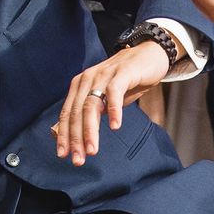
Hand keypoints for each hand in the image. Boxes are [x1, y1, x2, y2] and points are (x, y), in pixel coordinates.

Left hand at [53, 41, 167, 164]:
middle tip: (78, 160)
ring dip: (91, 130)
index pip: (68, 113)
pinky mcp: (122, 73)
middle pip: (77, 112)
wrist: (150, 54)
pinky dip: (114, 110)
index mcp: (80, 85)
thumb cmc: (127, 80)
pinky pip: (114, 93)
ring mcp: (104, 75)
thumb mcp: (106, 97)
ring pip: (92, 105)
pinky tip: (115, 127)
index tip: (63, 155)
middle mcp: (88, 79)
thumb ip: (92, 112)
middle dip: (76, 138)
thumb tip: (77, 135)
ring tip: (92, 150)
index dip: (64, 135)